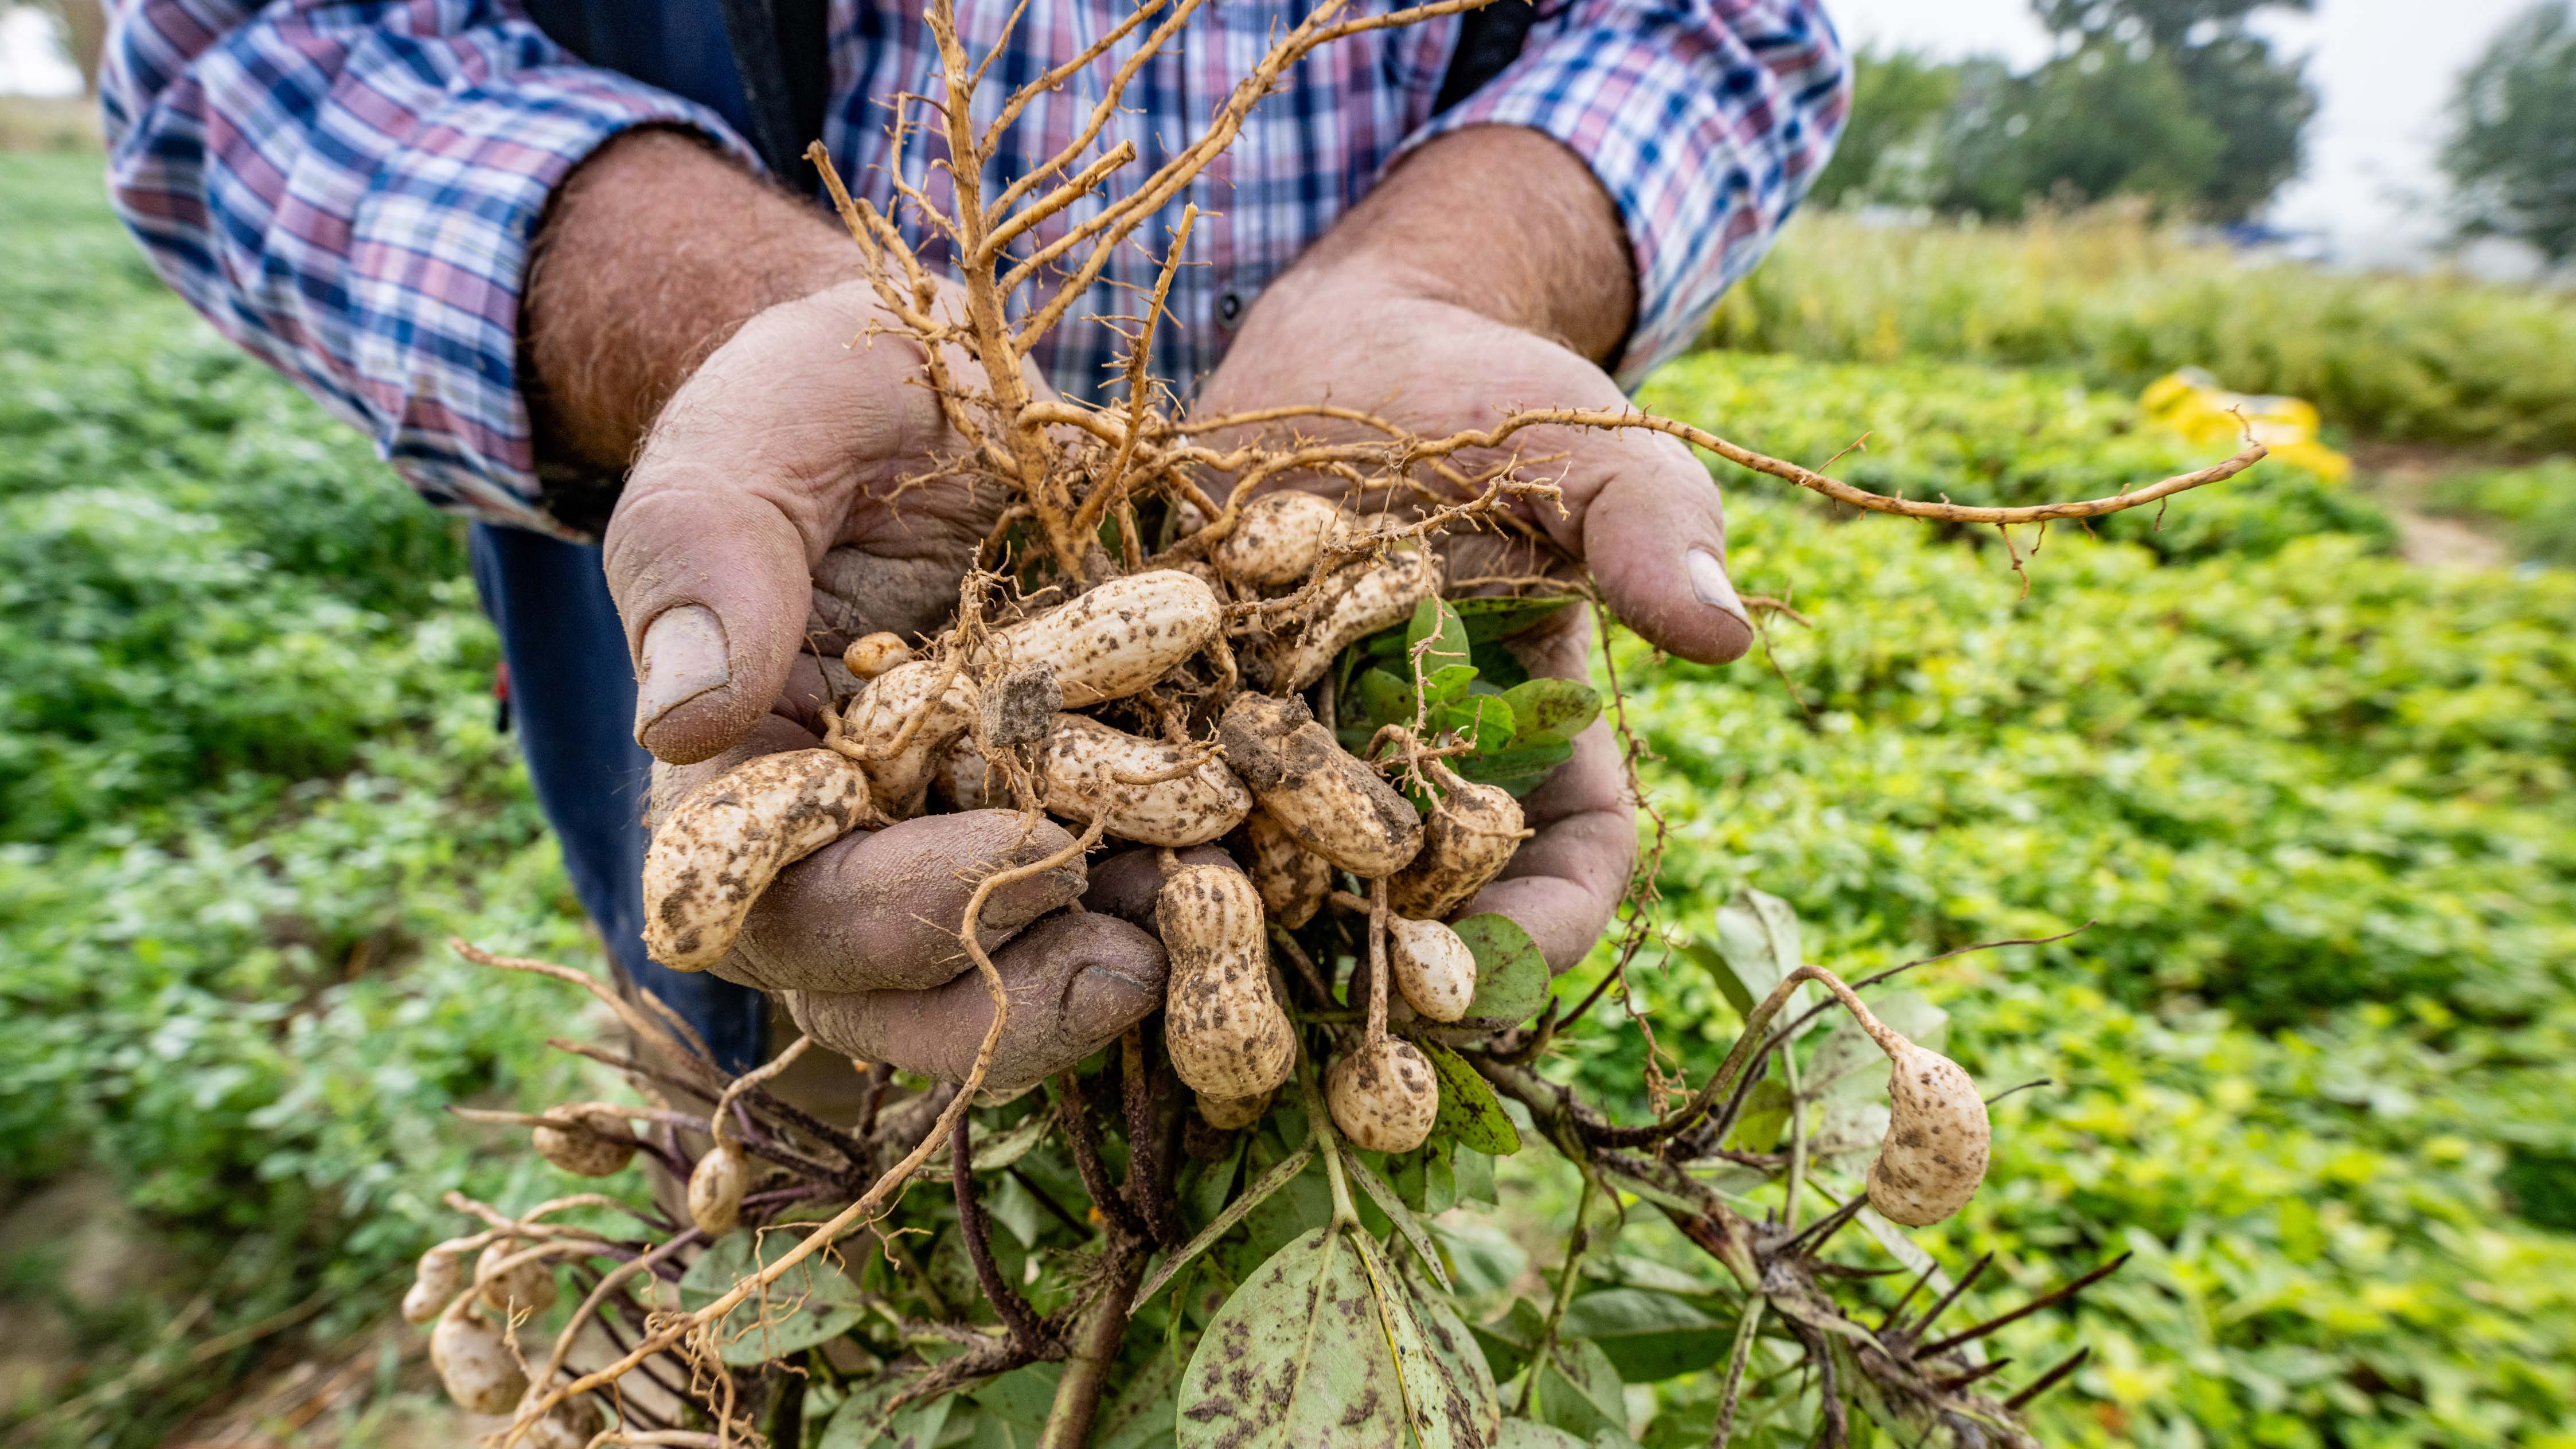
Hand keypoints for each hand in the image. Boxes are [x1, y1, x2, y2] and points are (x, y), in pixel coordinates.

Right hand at [534, 131, 1164, 1086]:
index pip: (782, 906)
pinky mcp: (1094, 821)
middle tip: (1129, 960)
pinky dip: (1201, 912)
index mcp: (748, 781)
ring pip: (1024, 980)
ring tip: (1222, 928)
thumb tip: (679, 718)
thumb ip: (707, 548)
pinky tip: (1277, 877)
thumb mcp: (768, 426)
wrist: (957, 387)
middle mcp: (860, 846)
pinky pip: (1137, 909)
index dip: (886, 917)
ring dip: (1122, 978)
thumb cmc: (832, 397)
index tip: (1013, 856)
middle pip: (902, 996)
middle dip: (1014, 1004)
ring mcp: (982, 843)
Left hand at [1192, 126, 1753, 969]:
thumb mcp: (1580, 450)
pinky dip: (1133, 859)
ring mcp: (1300, 774)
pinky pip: (1165, 819)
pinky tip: (1087, 887)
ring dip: (1244, 950)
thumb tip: (1727, 629)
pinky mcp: (1193, 737)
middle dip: (1376, 981)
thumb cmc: (1485, 398)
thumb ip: (1648, 529)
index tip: (1504, 964)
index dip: (1548, 925)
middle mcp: (1417, 788)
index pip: (1571, 865)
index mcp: (1539, 749)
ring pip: (1282, 896)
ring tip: (1200, 985)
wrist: (1335, 345)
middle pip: (1415, 917)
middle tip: (1329, 1036)